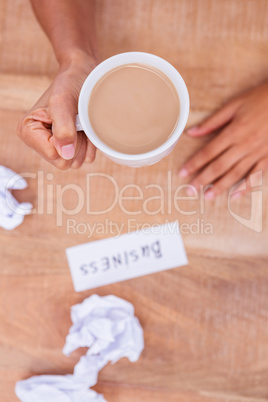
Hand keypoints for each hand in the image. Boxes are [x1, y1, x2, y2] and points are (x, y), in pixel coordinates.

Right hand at [17, 54, 97, 168]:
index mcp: (28, 131)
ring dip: (84, 143)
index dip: (66, 140)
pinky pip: (88, 158)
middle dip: (76, 143)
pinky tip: (86, 128)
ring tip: (81, 123)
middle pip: (64, 163)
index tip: (68, 119)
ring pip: (76, 162)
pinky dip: (92, 143)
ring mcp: (57, 147)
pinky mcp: (73, 148)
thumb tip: (65, 154)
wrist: (85, 76)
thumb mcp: (63, 101)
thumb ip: (62, 128)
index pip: (52, 154)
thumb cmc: (71, 84)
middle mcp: (40, 142)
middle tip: (77, 121)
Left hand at [179, 81, 267, 198]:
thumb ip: (212, 121)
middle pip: (219, 166)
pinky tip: (235, 195)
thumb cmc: (260, 99)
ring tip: (208, 197)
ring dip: (221, 186)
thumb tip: (191, 132)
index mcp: (233, 132)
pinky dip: (246, 187)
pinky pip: (256, 175)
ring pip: (236, 174)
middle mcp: (244, 145)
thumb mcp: (234, 105)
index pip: (208, 152)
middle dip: (203, 180)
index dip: (194, 164)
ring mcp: (257, 153)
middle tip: (190, 191)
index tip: (183, 173)